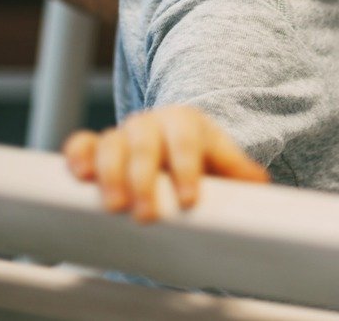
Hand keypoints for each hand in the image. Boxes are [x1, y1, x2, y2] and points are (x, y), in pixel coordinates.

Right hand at [63, 106, 268, 222]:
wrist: (174, 148)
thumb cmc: (202, 159)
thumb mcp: (223, 162)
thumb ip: (241, 173)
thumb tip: (261, 185)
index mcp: (187, 123)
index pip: (187, 141)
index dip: (187, 168)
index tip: (189, 200)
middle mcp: (151, 123)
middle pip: (145, 144)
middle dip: (144, 179)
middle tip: (146, 216)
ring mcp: (122, 133)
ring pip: (111, 144)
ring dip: (109, 174)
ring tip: (113, 207)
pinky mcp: (97, 146)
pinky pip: (82, 144)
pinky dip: (77, 156)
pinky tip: (78, 176)